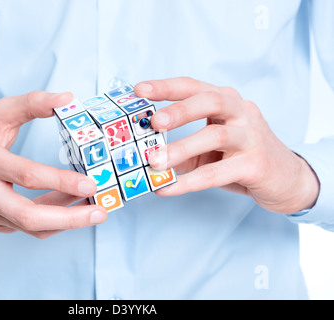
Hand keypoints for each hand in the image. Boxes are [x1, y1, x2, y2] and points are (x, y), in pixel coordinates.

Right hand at [0, 91, 106, 238]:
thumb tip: (67, 98)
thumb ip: (33, 103)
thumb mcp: (0, 112)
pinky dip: (54, 222)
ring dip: (66, 222)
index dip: (60, 182)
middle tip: (100, 212)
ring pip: (32, 227)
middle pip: (28, 216)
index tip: (90, 183)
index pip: (26, 175)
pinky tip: (72, 209)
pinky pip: (29, 228)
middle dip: (69, 218)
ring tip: (94, 211)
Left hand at [135, 77, 319, 213]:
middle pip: (210, 101)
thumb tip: (144, 156)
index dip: (166, 87)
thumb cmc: (241, 157)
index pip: (194, 87)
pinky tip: (168, 188)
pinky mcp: (256, 164)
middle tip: (153, 122)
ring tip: (154, 162)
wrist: (287, 179)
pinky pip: (218, 173)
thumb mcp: (209, 147)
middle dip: (179, 110)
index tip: (139, 90)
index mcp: (227, 102)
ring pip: (215, 136)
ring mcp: (251, 137)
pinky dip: (190, 181)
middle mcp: (241, 112)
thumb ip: (181, 148)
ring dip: (181, 148)